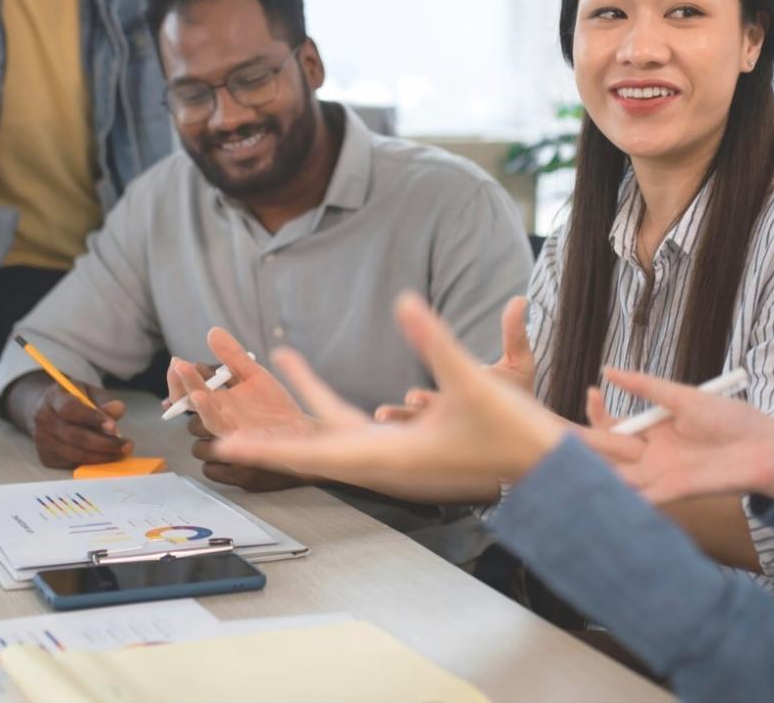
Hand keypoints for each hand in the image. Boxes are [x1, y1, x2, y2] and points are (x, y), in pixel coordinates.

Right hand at [9, 372, 131, 468]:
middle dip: (104, 443)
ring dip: (102, 456)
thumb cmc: (74, 399)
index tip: (114, 426)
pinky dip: (92, 462)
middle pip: (74, 436)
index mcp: (53, 398)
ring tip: (121, 451)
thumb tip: (117, 409)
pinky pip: (72, 463)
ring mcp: (42, 441)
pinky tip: (106, 456)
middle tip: (126, 444)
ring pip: (75, 453)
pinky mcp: (46, 457)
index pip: (70, 409)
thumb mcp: (89, 392)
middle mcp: (43, 420)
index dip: (92, 418)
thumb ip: (104, 400)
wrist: (48, 410)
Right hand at [169, 327, 314, 489]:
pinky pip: (225, 444)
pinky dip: (221, 438)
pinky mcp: (242, 449)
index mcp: (217, 399)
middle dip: (184, 387)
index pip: (190, 387)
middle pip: (191, 404)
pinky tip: (219, 425)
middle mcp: (217, 416)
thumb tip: (212, 331)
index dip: (180, 377)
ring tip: (198, 394)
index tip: (177, 362)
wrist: (301, 429)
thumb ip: (232, 355)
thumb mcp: (253, 374)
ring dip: (199, 409)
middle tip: (182, 368)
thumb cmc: (274, 405)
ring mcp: (227, 433)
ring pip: (202, 425)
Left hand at [212, 291, 566, 484]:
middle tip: (221, 432)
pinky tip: (326, 403)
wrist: (551, 473)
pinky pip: (359, 439)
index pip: (317, 453)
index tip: (226, 445)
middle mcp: (388, 467)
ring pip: (336, 442)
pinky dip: (332, 419)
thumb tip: (404, 301)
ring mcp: (400, 466)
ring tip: (273, 385)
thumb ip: (436, 341)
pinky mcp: (414, 458)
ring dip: (302, 419)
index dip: (269, 447)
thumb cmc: (514, 436)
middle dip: (270, 438)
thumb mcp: (473, 383)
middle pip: (316, 451)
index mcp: (393, 458)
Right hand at [579, 367, 773, 503]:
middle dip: (581, 446)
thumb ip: (646, 386)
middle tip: (552, 436)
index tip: (592, 392)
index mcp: (652, 428)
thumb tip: (608, 370)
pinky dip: (620, 500)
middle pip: (607, 452)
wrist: (765, 448)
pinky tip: (596, 497)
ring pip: (617, 476)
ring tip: (564, 467)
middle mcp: (650, 453)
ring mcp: (658, 474)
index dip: (596, 414)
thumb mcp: (684, 397)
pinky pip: (640, 500)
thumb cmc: (731, 418)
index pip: (612, 425)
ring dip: (594, 473)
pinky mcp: (671, 492)